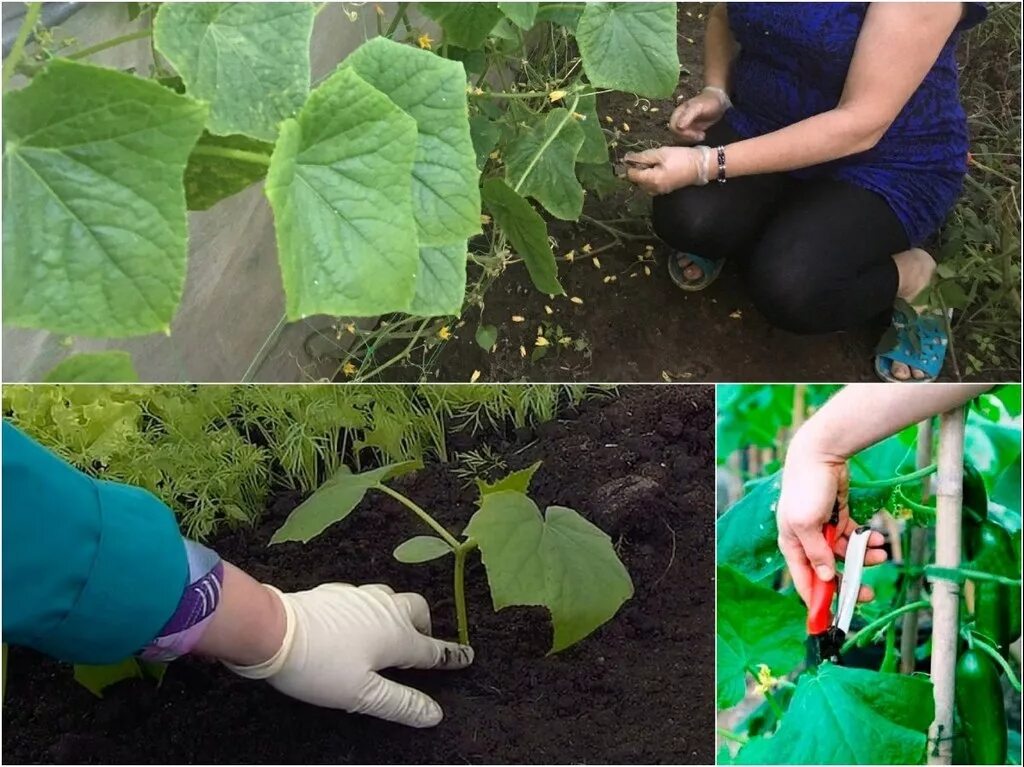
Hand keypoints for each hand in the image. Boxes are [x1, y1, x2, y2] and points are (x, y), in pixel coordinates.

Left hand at [225, 583, 472, 727]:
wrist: (274, 630)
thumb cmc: (321, 667)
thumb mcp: (362, 695)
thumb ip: (400, 703)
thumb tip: (435, 713)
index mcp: (396, 636)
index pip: (432, 649)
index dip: (451, 656)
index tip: (468, 656)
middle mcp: (385, 610)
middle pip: (417, 611)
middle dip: (425, 626)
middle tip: (420, 645)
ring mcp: (360, 598)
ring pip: (392, 599)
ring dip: (398, 614)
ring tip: (388, 633)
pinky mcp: (336, 593)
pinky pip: (365, 598)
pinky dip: (371, 610)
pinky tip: (354, 623)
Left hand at [624, 146, 709, 194]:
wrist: (700, 166)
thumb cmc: (681, 158)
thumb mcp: (661, 153)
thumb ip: (643, 157)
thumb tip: (627, 158)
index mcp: (651, 180)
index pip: (631, 175)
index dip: (633, 164)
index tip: (641, 156)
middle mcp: (653, 189)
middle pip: (637, 180)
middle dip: (640, 169)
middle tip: (652, 158)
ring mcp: (659, 192)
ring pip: (644, 183)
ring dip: (646, 174)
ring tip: (657, 163)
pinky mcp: (665, 190)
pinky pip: (652, 185)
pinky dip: (652, 177)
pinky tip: (661, 169)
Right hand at [669, 89, 728, 142]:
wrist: (718, 103)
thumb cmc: (708, 102)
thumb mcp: (698, 107)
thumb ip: (688, 115)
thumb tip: (679, 126)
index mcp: (677, 114)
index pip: (673, 128)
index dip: (683, 133)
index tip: (696, 134)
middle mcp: (678, 121)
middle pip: (675, 135)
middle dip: (688, 138)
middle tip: (701, 135)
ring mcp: (683, 127)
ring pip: (680, 139)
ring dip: (691, 140)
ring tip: (702, 135)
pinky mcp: (689, 132)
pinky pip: (686, 140)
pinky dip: (693, 141)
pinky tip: (702, 136)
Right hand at [777, 446, 886, 606]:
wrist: (820, 455)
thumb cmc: (806, 489)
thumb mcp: (806, 524)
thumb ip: (816, 553)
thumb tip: (826, 577)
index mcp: (793, 544)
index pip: (805, 581)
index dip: (818, 602)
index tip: (833, 621)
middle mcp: (807, 541)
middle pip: (829, 572)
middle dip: (849, 582)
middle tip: (867, 593)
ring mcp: (824, 530)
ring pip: (846, 555)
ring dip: (864, 558)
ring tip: (880, 554)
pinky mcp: (839, 518)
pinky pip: (854, 538)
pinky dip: (866, 542)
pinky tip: (877, 541)